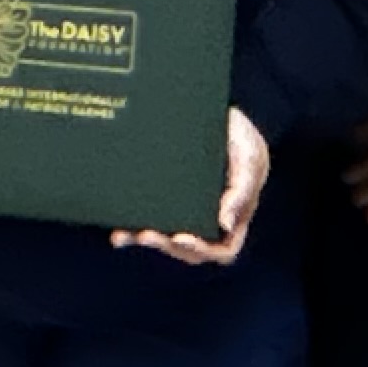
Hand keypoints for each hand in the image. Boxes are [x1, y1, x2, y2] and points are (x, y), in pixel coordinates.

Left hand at [119, 109, 271, 263]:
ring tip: (125, 235)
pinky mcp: (168, 199)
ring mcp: (187, 211)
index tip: (181, 237)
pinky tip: (119, 233)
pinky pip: (152, 220)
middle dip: (167, 245)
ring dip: (145, 240)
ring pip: (167, 239)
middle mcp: (210, 219)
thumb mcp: (248, 157)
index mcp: (235, 216)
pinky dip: (133, 229)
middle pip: (189, 249)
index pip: (223, 250)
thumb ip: (241, 190)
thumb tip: (225, 225)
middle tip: (146, 235)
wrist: (220, 116)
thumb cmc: (241, 137)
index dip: (202, 250)